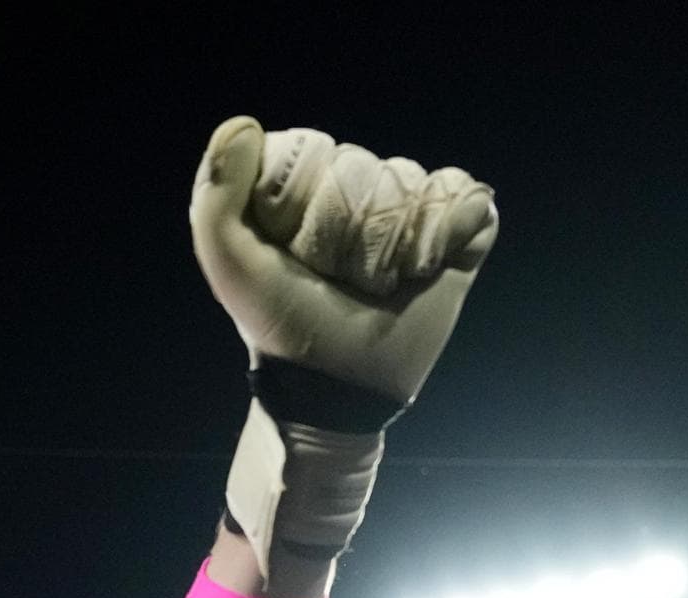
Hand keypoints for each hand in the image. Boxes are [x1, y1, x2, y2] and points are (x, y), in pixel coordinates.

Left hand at [190, 116, 498, 404]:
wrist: (333, 384)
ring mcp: (413, 223)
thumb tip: (244, 124)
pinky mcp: (458, 245)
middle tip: (343, 265)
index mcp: (311, 198)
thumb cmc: (276, 321)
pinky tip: (425, 264)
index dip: (315, 180)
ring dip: (409, 225)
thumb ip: (214, 195)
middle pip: (380, 164)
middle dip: (363, 209)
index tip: (299, 227)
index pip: (325, 151)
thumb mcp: (226, 259)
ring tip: (384, 274)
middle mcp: (364, 204)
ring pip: (427, 182)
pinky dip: (457, 225)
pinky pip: (474, 204)